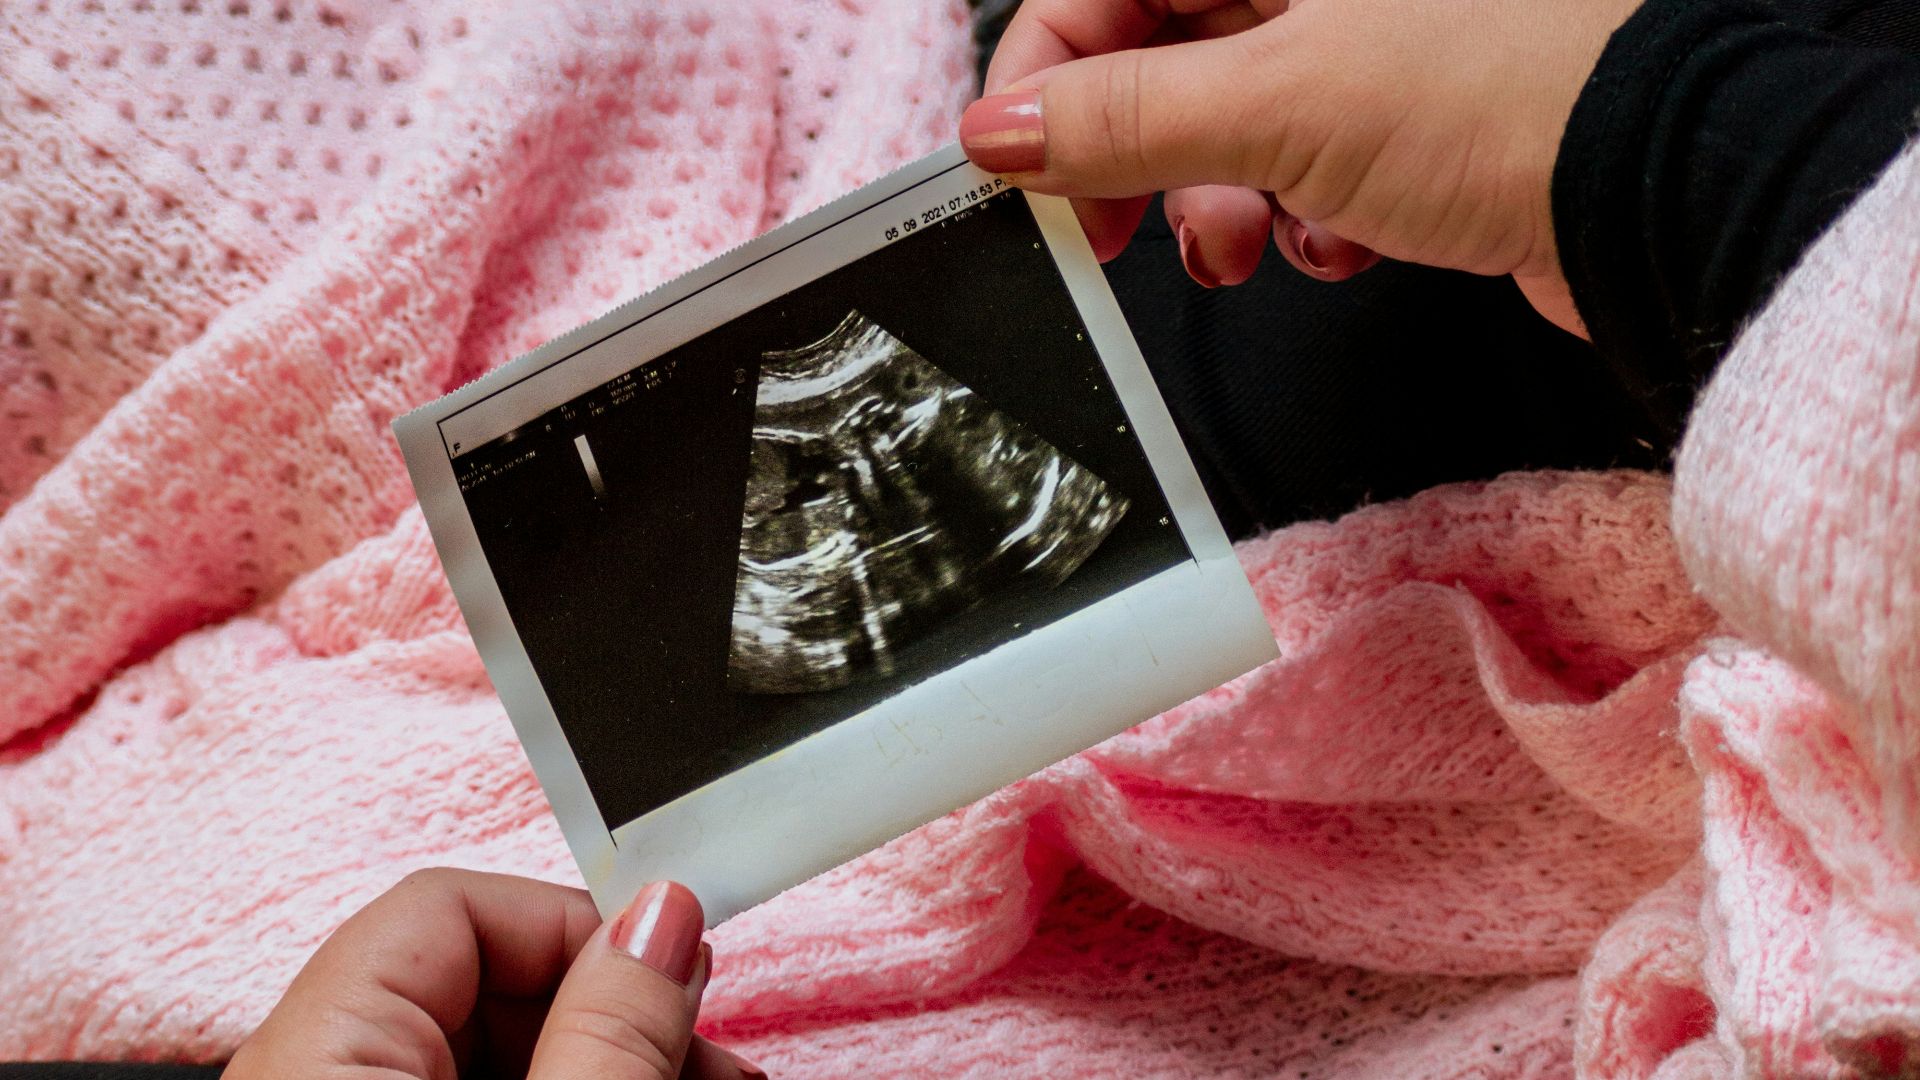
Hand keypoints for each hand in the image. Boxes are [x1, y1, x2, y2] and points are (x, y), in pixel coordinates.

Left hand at [225, 869, 763, 1078]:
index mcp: (316, 1062)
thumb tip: (665, 917)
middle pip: (478, 979)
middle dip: (615, 1004)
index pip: (448, 905)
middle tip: (706, 1058)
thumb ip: (609, 1032)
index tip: (670, 969)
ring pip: (491, 1052)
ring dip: (611, 1057)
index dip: (576, 922)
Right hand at [960, 0, 1642, 330]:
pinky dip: (1302, 212)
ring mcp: (1365, 37)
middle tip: (1110, 227)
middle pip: (1158, 50)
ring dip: (1217, 199)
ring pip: (1227, 117)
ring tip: (1248, 244)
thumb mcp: (1278, 106)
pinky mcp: (1406, 113)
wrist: (1665, 186)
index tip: (1019, 166)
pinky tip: (1344, 239)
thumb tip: (1005, 130)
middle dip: (1132, 153)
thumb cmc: (1511, 98)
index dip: (1047, 75)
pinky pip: (1304, 161)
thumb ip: (1123, 119)